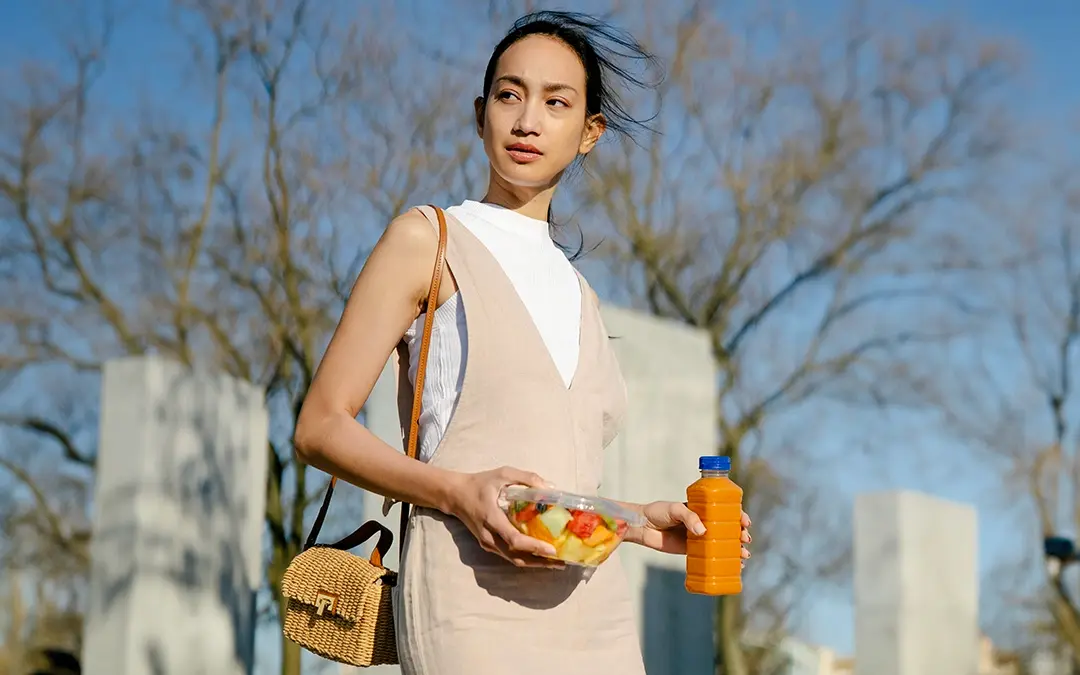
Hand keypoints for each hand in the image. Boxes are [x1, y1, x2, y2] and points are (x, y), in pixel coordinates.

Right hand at [447, 466, 563, 568]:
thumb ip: (526, 478)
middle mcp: (489, 536)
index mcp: (491, 518)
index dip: (534, 546)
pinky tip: (539, 556)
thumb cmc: (479, 483)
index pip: (514, 539)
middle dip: (540, 562)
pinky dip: (525, 558)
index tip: (552, 550)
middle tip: (561, 562)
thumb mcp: (502, 474)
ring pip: (513, 559)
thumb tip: (550, 488)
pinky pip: (508, 555)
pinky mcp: (487, 545)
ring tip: (554, 563)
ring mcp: (487, 543)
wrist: (454, 495)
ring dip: (534, 563)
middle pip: (516, 556)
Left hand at [632, 502, 751, 562]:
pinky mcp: (692, 551)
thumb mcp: (675, 509)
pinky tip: (735, 567)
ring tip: (744, 555)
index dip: (738, 516)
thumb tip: (703, 532)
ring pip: (723, 544)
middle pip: (728, 529)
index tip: (745, 522)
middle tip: (744, 539)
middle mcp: (704, 523)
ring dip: (736, 549)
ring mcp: (699, 538)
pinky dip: (723, 561)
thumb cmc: (658, 512)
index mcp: (702, 509)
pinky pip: (711, 557)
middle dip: (740, 534)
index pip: (725, 511)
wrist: (642, 526)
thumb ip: (689, 517)